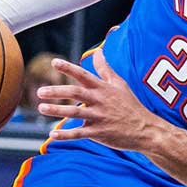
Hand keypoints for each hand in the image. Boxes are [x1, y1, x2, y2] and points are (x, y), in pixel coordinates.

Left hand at [37, 50, 160, 152]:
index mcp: (103, 88)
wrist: (146, 128)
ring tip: (41, 108)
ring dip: (57, 110)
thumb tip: (98, 51)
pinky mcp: (100, 133)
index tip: (53, 62)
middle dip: (57, 91)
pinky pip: (80, 133)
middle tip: (40, 91)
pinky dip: (66, 135)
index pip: (84, 75)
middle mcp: (100, 101)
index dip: (68, 68)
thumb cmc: (130, 105)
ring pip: (75, 113)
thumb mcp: (120, 84)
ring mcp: (99, 117)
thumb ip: (105, 69)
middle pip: (76, 93)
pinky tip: (52, 134)